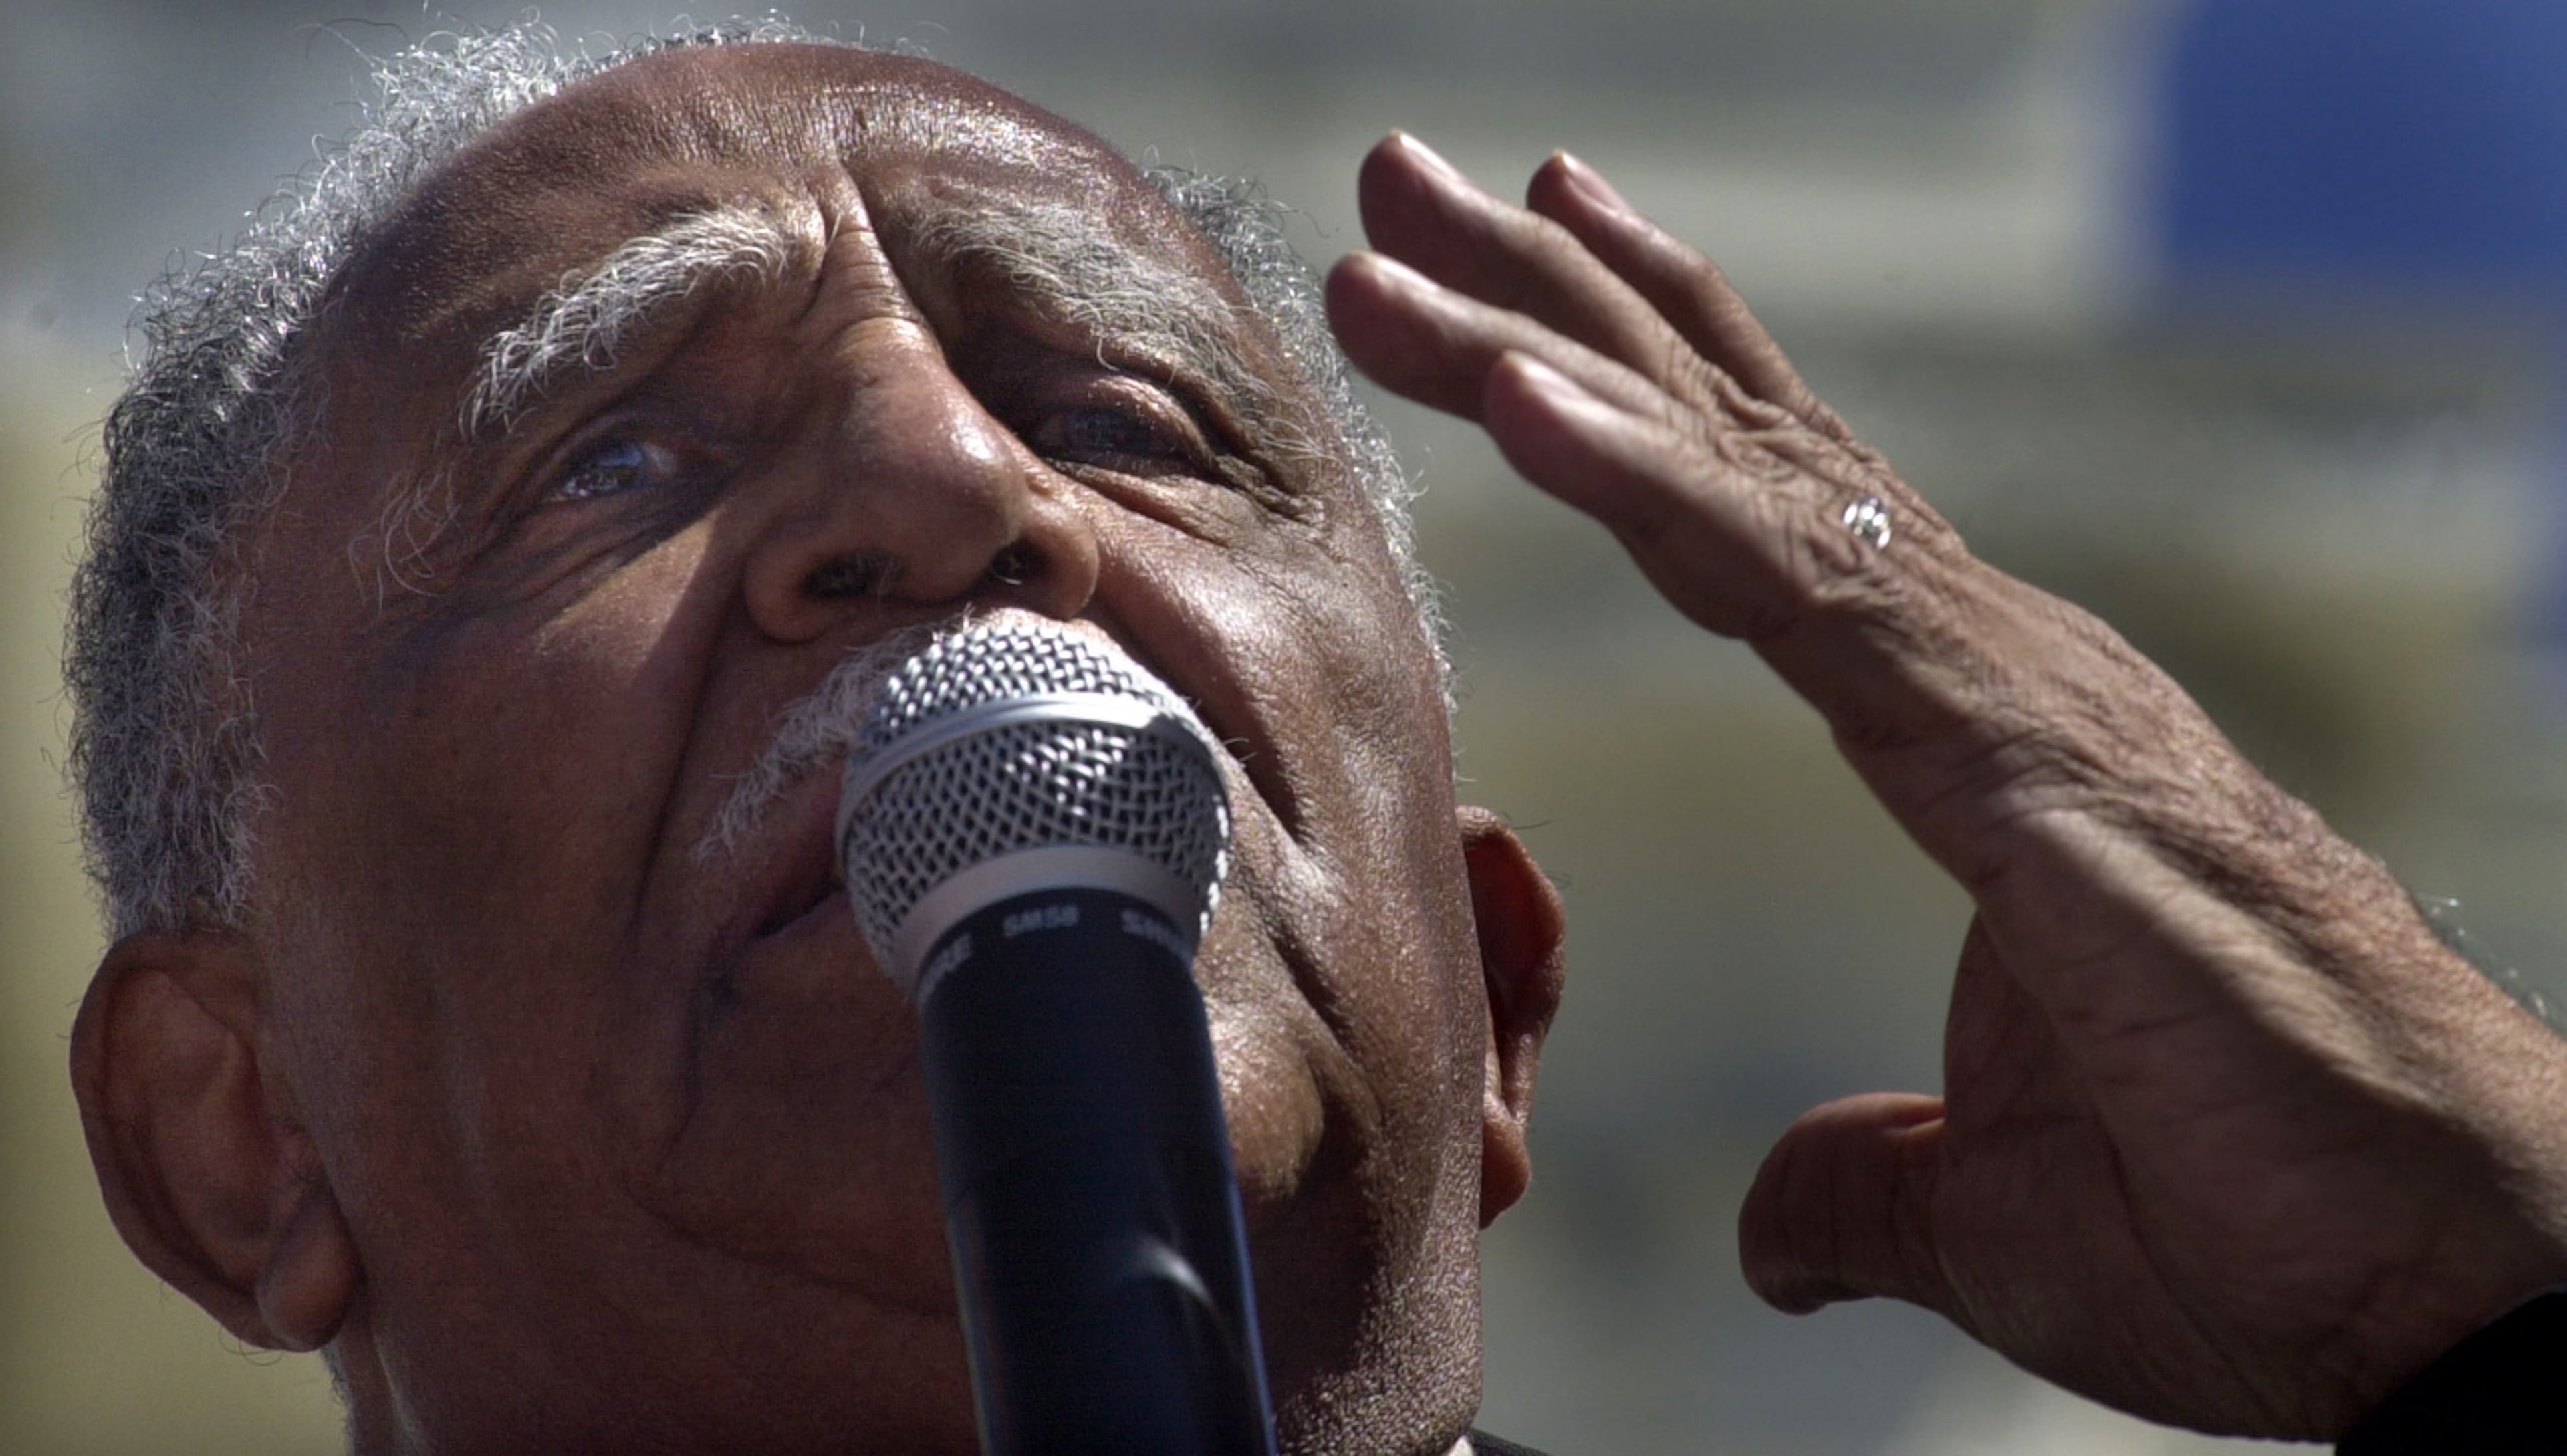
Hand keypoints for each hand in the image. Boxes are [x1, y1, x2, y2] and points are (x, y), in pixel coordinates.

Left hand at [1325, 132, 2566, 1438]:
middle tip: (1406, 187)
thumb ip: (1866, 1182)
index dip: (1642, 401)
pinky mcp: (2016, 744)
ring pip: (1738, 471)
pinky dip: (1649, 479)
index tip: (1513, 313)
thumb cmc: (2259, 1221)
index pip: (1770, 523)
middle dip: (1557, 304)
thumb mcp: (1996, 1209)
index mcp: (1971, 728)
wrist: (2450, 1272)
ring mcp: (2008, 683)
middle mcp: (1985, 661)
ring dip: (1553, 343)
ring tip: (1401, 232)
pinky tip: (1520, 398)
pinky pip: (1792, 582)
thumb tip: (1775, 1234)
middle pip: (1733, 442)